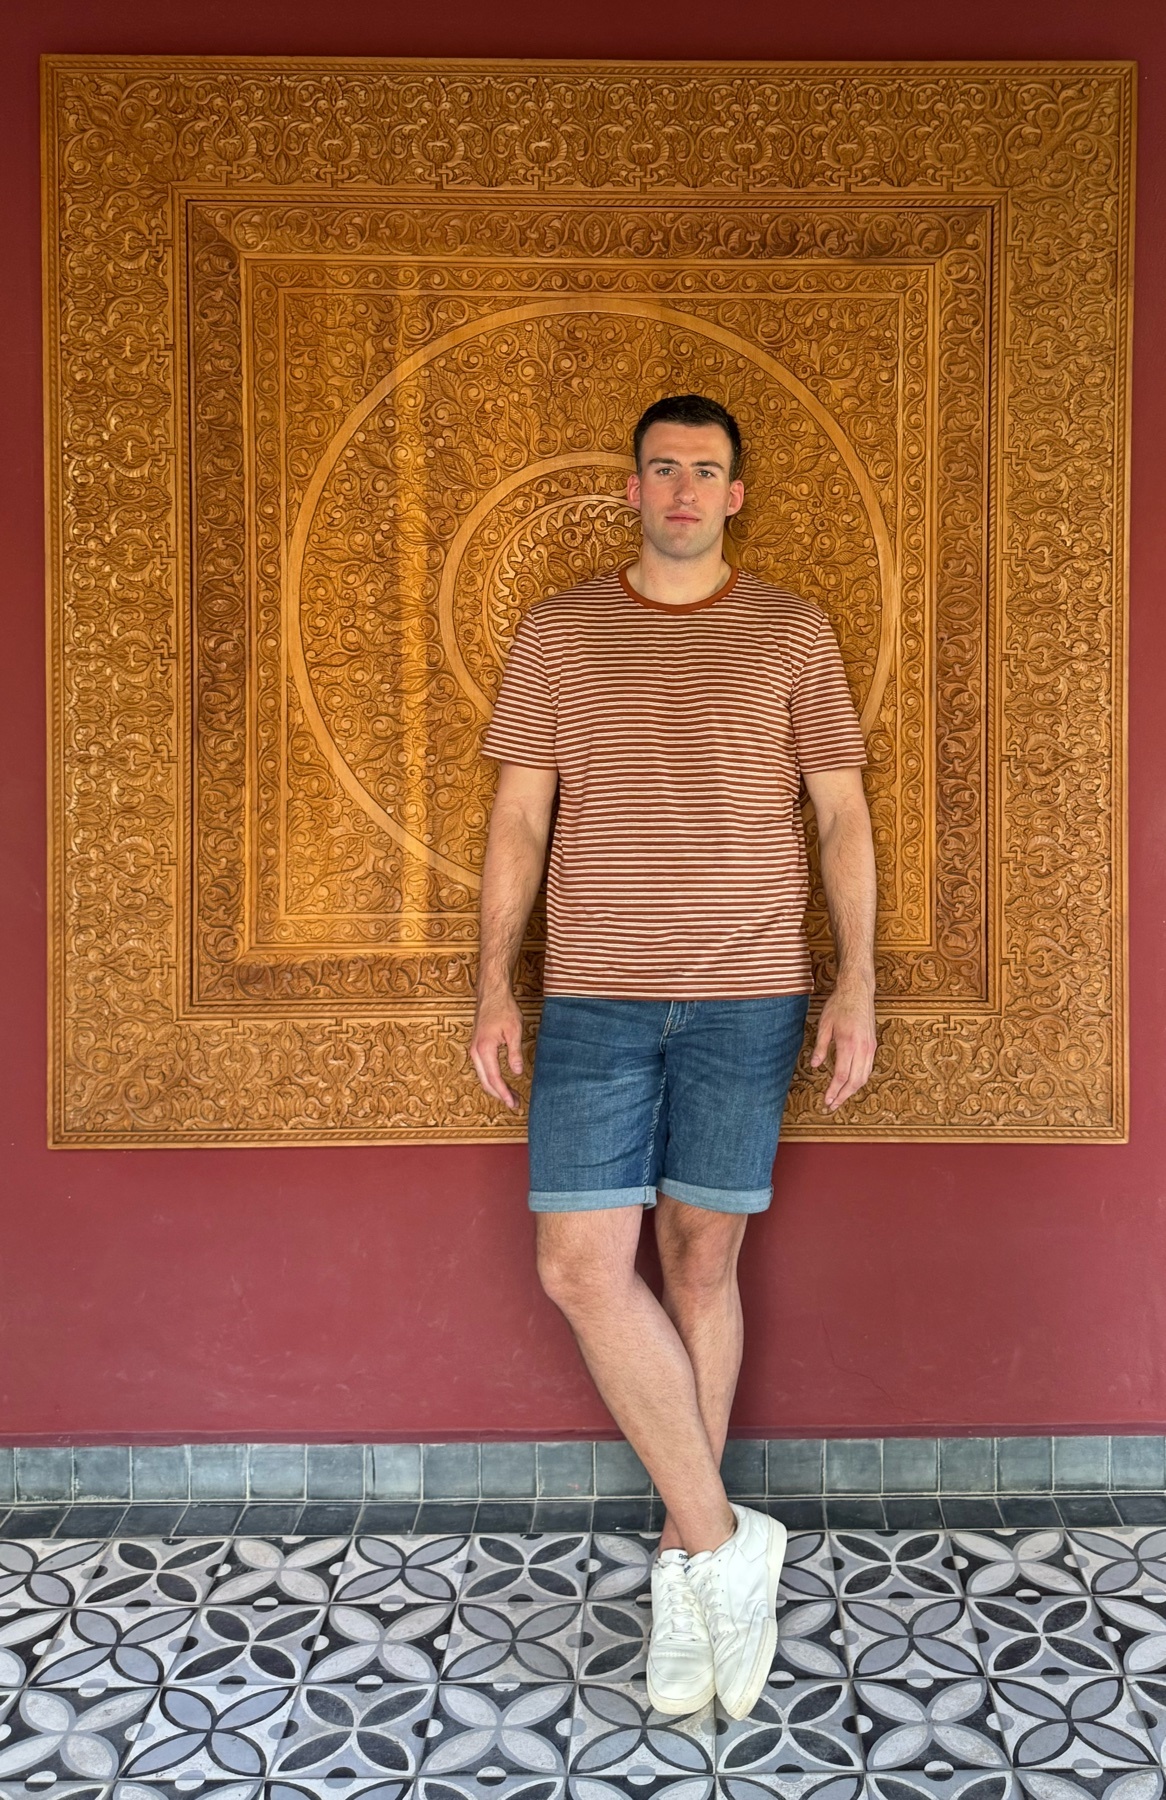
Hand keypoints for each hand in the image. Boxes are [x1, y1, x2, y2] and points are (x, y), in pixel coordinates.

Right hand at [470, 991, 526, 1110]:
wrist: (491, 994)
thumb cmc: (503, 1009)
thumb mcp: (514, 1030)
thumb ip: (514, 1053)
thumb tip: (517, 1072)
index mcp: (484, 1049)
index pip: (494, 1078)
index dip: (504, 1093)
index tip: (514, 1103)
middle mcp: (475, 1052)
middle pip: (486, 1082)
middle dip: (501, 1095)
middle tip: (516, 1105)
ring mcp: (474, 1050)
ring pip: (483, 1077)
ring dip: (497, 1088)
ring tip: (512, 1097)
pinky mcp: (477, 1047)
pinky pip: (483, 1069)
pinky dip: (492, 1079)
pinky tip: (503, 1083)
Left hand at [809, 974, 876, 1112]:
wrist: (858, 991)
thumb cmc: (839, 1005)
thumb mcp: (824, 1025)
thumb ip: (820, 1047)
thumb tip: (815, 1066)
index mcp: (848, 1043)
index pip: (841, 1075)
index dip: (834, 1091)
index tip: (826, 1101)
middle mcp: (862, 1048)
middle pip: (855, 1081)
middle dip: (843, 1096)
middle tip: (832, 1106)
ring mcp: (870, 1047)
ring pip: (864, 1077)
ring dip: (852, 1090)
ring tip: (840, 1099)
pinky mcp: (873, 1045)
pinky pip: (868, 1069)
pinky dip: (859, 1080)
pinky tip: (850, 1084)